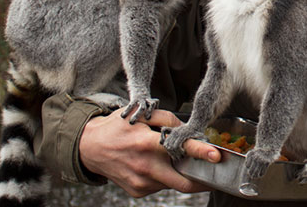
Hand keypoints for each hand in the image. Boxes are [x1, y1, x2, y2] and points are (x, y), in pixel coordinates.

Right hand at [79, 109, 220, 196]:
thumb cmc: (116, 129)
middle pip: (183, 182)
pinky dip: (165, 176)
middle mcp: (145, 166)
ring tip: (174, 160)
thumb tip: (187, 129)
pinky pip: (160, 185)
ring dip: (181, 174)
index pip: (179, 149)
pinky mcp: (138, 191)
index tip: (216, 155)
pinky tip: (157, 165)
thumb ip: (168, 119)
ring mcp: (141, 182)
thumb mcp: (141, 115)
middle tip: (214, 172)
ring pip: (172, 183)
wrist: (89, 148)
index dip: (200, 152)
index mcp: (146, 143)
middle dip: (203, 180)